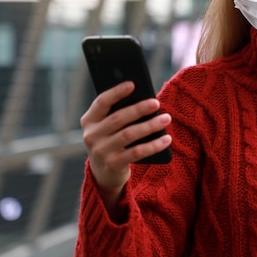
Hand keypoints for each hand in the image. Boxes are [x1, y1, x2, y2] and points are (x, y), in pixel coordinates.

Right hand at [80, 82, 171, 196]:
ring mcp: (101, 151)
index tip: (132, 84)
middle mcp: (91, 135)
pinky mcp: (113, 164)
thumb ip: (119, 112)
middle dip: (139, 109)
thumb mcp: (109, 126)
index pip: (101, 102)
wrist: (104, 172)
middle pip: (118, 118)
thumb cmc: (112, 139)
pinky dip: (154, 145)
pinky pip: (137, 153)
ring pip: (129, 134)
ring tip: (166, 118)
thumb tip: (145, 98)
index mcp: (89, 120)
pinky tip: (167, 139)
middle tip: (156, 103)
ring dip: (150, 125)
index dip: (116, 92)